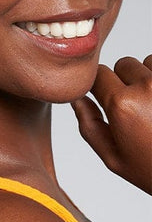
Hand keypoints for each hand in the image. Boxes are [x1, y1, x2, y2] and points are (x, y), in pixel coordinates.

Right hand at [72, 55, 151, 193]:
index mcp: (122, 104)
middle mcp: (147, 87)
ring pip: (147, 63)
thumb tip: (77, 99)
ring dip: (148, 78)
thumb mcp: (115, 158)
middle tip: (136, 108)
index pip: (98, 74)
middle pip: (123, 64)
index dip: (100, 87)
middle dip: (124, 81)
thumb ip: (89, 126)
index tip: (106, 99)